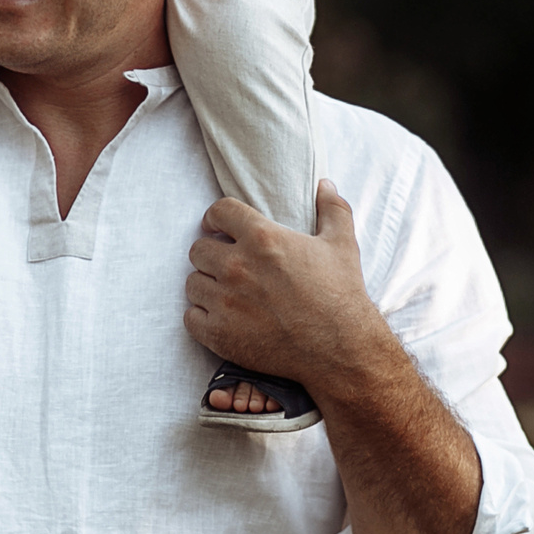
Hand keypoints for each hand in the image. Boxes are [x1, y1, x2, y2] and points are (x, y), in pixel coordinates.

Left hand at [183, 180, 380, 382]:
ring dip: (206, 285)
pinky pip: (190, 317)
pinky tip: (222, 318)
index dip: (216, 217)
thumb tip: (325, 184)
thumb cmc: (341, 295)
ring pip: (192, 283)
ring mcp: (225, 302)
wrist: (341, 349)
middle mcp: (237, 266)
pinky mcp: (220, 333)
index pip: (219, 212)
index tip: (218, 227)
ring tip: (226, 293)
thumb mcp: (342, 244)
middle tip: (227, 265)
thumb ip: (332, 208)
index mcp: (262, 238)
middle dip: (211, 254)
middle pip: (198, 249)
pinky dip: (202, 317)